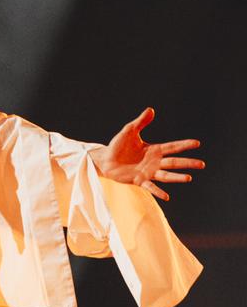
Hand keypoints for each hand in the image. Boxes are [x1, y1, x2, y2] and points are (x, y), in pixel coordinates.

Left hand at [90, 107, 204, 201]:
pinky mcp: (139, 181)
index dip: (184, 145)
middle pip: (174, 162)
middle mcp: (154, 162)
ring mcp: (148, 172)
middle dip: (188, 163)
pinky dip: (158, 192)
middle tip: (202, 164)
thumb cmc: (117, 146)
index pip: (172, 147)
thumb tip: (151, 110)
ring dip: (177, 177)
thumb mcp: (129, 131)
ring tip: (189, 178)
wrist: (105, 160)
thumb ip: (141, 122)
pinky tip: (167, 196)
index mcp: (154, 150)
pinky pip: (151, 187)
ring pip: (166, 175)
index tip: (197, 143)